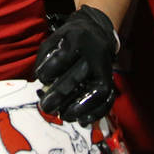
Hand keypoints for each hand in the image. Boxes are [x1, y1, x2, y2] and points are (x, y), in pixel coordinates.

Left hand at [34, 5, 117, 124]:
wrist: (96, 33)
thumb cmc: (70, 41)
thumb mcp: (54, 39)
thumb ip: (44, 58)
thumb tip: (42, 83)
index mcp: (77, 39)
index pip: (61, 59)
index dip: (48, 72)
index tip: (41, 78)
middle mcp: (93, 54)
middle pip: (77, 77)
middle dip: (59, 95)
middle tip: (46, 106)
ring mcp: (105, 69)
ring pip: (96, 92)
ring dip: (79, 108)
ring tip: (64, 115)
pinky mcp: (111, 80)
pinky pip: (108, 100)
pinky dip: (96, 113)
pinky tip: (82, 121)